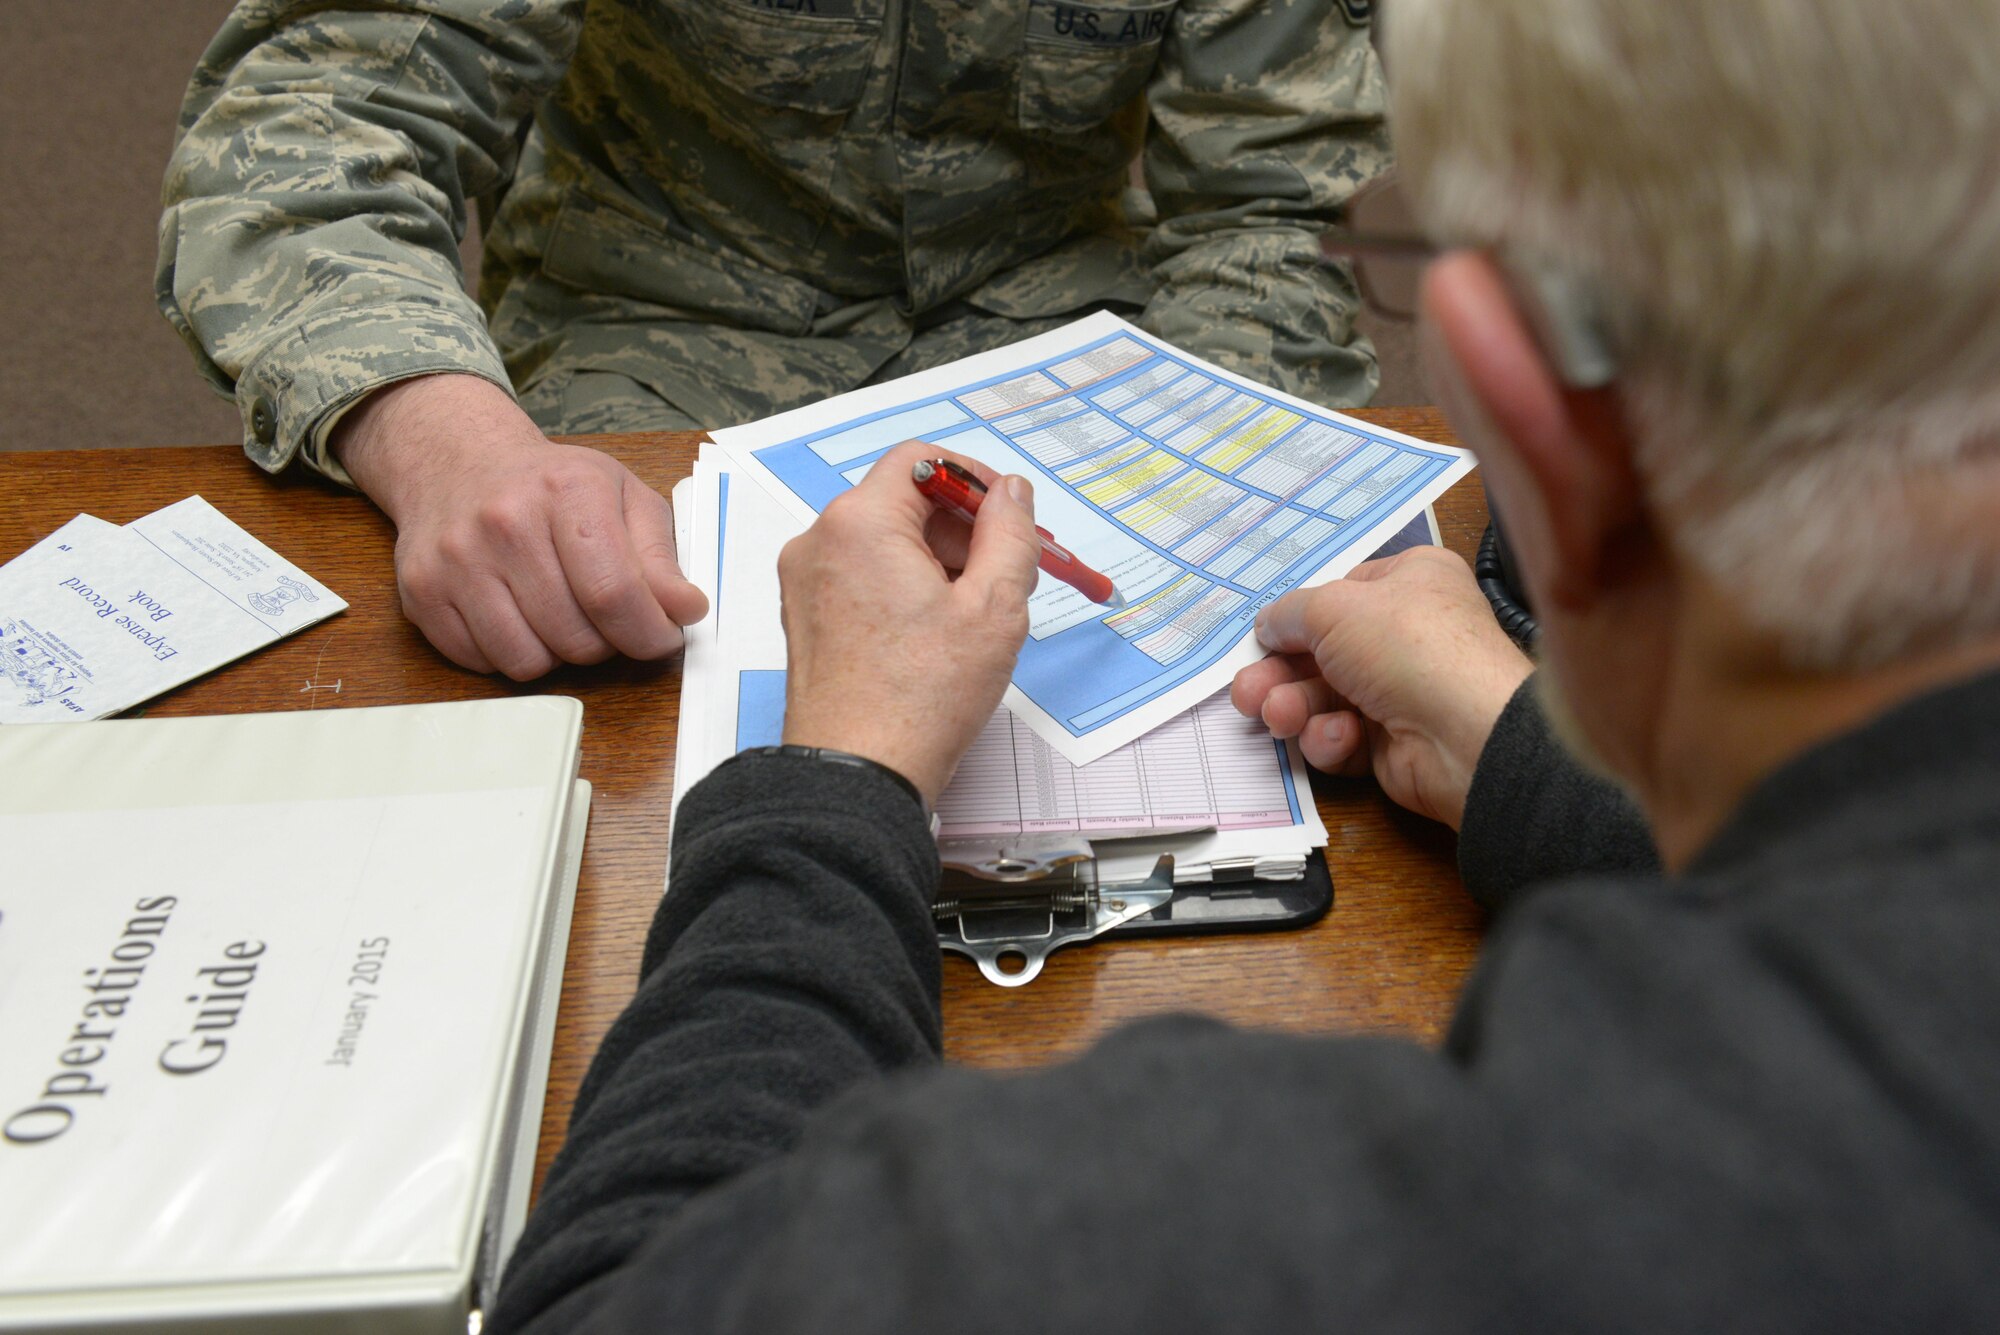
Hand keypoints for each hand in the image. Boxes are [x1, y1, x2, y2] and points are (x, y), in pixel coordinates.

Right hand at [331, 374, 707, 678]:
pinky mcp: (421, 591)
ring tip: (558, 615)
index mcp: (568, 490)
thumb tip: (687, 611)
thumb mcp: (623, 499)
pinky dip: (510, 654)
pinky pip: (483, 664)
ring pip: (529, 662)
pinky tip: (517, 616)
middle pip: (576, 637)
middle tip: (602, 617)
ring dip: (556, 654)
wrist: (458, 461)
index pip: (615, 594)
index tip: (661, 637)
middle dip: (605, 643)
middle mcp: (506, 521)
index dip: (649, 634)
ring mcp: (457, 558)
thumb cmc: (551, 486)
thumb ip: (660, 559)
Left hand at [778, 440, 1042, 805]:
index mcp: (860, 524)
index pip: (921, 461)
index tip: (1009, 514)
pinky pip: (862, 576)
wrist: (858, 772)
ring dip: (936, 561)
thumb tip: (1012, 493)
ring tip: (974, 613)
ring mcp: (807, 581)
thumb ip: (1010, 534)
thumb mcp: (994, 607)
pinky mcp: (807, 616)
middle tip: (1006, 570)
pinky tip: (938, 633)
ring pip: (884, 542)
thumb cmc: (920, 699)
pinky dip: (904, 587)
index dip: (974, 479)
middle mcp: (821, 542)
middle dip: (961, 528)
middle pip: (902, 502)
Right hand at [1231, 546, 1532, 828]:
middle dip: (1278, 674)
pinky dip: (1332, 739)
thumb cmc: (1407, 646)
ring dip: (1294, 708)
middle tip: (1246, 692)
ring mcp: (1400, 691)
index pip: (1340, 593)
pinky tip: (1341, 736)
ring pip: (1323, 698)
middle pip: (1320, 652)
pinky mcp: (1392, 743)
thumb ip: (1289, 613)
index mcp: (1409, 582)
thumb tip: (1267, 625)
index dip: (1299, 616)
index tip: (1263, 636)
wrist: (1466, 734)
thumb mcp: (1333, 608)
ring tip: (1279, 716)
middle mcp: (1406, 635)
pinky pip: (1343, 737)